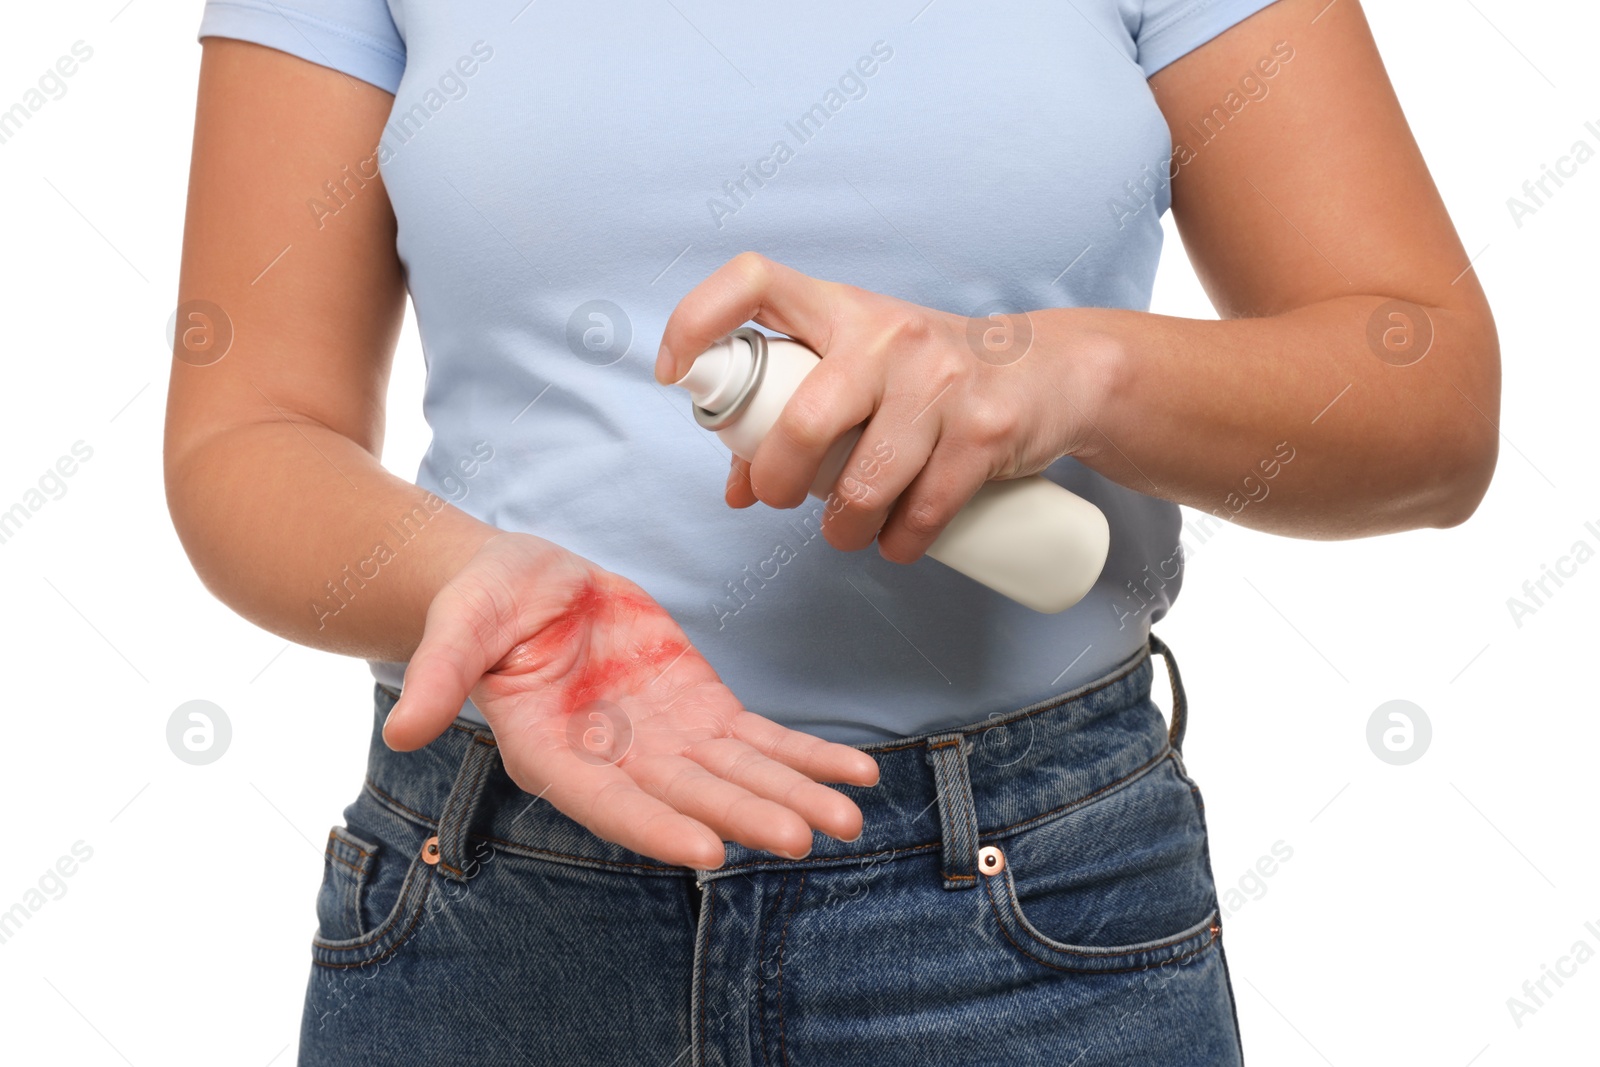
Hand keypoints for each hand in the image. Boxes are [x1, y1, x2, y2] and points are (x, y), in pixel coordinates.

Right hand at [381, 533, 879, 868]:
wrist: (526, 586)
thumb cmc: (484, 607)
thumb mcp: (458, 628)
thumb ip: (439, 676)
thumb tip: (402, 729)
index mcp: (554, 751)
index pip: (607, 800)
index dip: (654, 825)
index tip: (706, 847)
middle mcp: (617, 760)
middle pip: (688, 796)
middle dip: (747, 815)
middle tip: (805, 837)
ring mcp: (664, 740)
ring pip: (738, 775)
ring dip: (794, 795)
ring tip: (851, 818)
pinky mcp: (699, 710)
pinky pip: (761, 739)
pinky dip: (807, 756)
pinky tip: (857, 775)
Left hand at [655, 252, 1112, 562]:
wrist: (1051, 370)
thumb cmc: (929, 374)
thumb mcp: (861, 371)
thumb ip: (795, 413)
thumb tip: (735, 485)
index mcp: (841, 309)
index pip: (753, 281)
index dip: (699, 319)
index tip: (674, 372)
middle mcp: (887, 335)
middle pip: (803, 419)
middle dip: (777, 479)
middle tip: (775, 498)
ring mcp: (940, 381)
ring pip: (863, 482)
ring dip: (840, 528)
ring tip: (842, 532)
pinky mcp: (983, 431)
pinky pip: (922, 510)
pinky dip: (897, 544)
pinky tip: (894, 543)